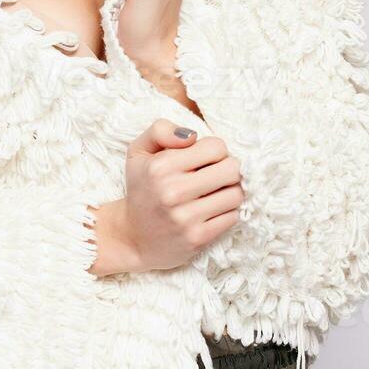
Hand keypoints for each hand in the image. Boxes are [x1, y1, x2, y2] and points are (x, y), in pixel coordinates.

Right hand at [88, 118, 242, 274]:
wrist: (133, 237)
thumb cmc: (142, 188)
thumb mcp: (139, 151)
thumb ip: (160, 130)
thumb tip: (192, 135)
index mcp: (160, 166)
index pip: (216, 147)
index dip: (215, 150)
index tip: (205, 159)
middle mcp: (173, 192)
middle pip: (232, 169)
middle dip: (228, 169)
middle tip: (216, 174)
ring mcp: (186, 217)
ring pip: (236, 194)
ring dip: (230, 191)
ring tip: (216, 192)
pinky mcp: (197, 238)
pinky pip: (232, 217)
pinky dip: (227, 212)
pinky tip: (212, 210)